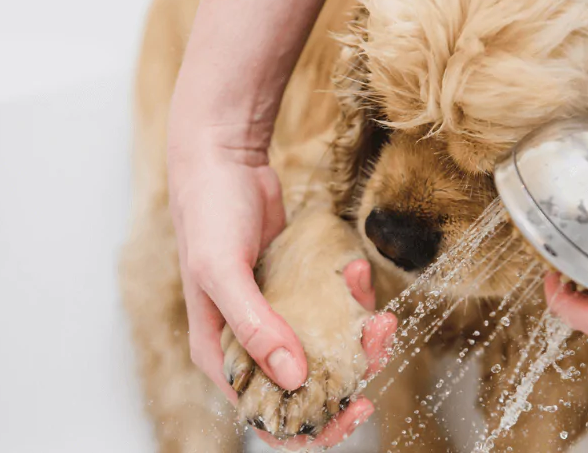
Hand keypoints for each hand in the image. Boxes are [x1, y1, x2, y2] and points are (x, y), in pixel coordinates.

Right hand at [168, 143, 395, 437]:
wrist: (223, 161)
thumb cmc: (208, 215)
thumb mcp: (222, 271)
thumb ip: (254, 325)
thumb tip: (293, 376)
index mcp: (222, 354)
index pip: (267, 414)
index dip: (312, 425)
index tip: (355, 406)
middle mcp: (250, 345)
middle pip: (308, 386)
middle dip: (351, 372)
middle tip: (378, 339)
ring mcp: (277, 318)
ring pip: (329, 349)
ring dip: (360, 335)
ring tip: (379, 311)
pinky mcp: (298, 292)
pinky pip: (334, 310)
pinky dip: (352, 297)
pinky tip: (353, 269)